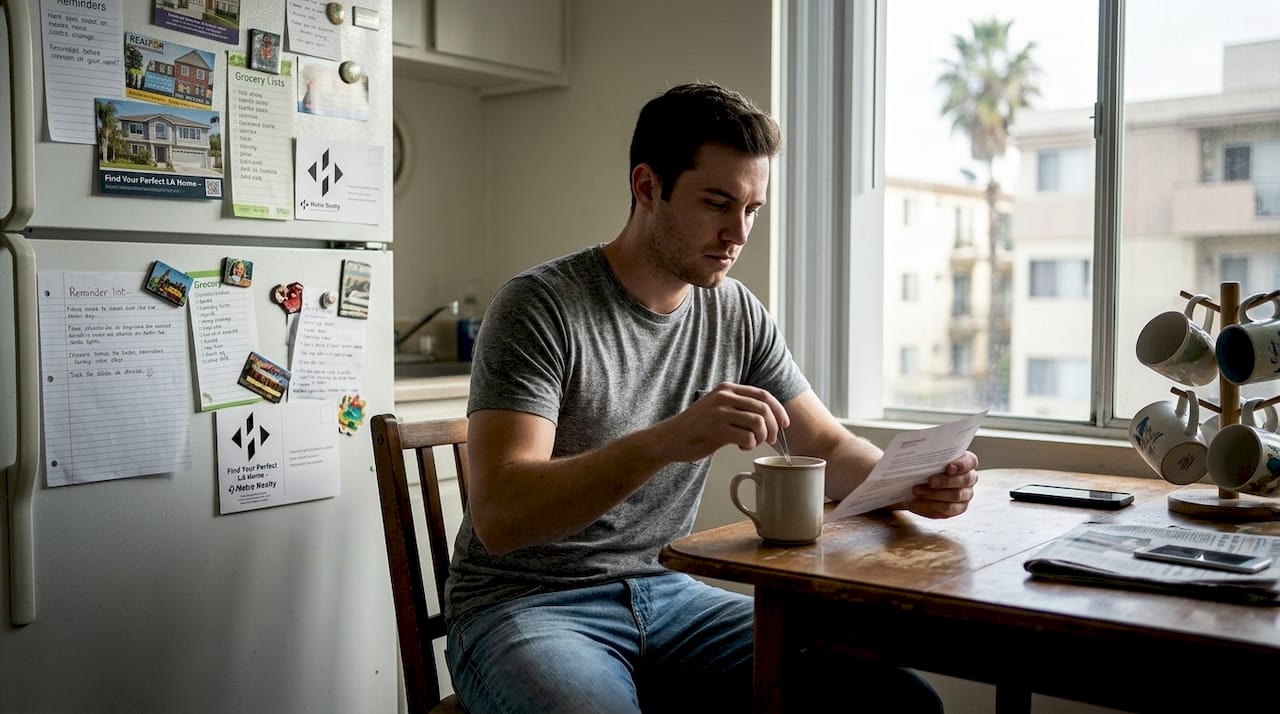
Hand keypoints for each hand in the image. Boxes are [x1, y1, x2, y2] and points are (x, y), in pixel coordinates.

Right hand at [657, 382, 787, 462]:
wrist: (670, 438)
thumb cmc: (696, 426)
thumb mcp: (717, 406)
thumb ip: (738, 405)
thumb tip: (769, 416)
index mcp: (727, 388)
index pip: (763, 394)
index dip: (779, 410)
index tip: (784, 424)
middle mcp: (724, 396)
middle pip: (764, 409)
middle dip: (774, 427)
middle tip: (771, 439)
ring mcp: (720, 412)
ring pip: (759, 422)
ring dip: (762, 437)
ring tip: (753, 442)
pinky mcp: (717, 430)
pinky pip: (748, 437)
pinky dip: (750, 445)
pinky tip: (741, 446)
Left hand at [905, 450, 978, 518]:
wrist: (915, 484)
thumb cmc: (924, 467)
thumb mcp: (926, 459)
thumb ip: (929, 456)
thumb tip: (919, 453)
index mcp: (965, 462)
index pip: (970, 461)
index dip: (962, 465)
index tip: (949, 468)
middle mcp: (969, 478)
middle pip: (965, 480)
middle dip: (946, 481)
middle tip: (930, 481)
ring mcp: (965, 494)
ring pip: (956, 495)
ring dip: (935, 494)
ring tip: (917, 491)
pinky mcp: (957, 508)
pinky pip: (948, 508)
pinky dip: (932, 504)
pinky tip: (919, 500)